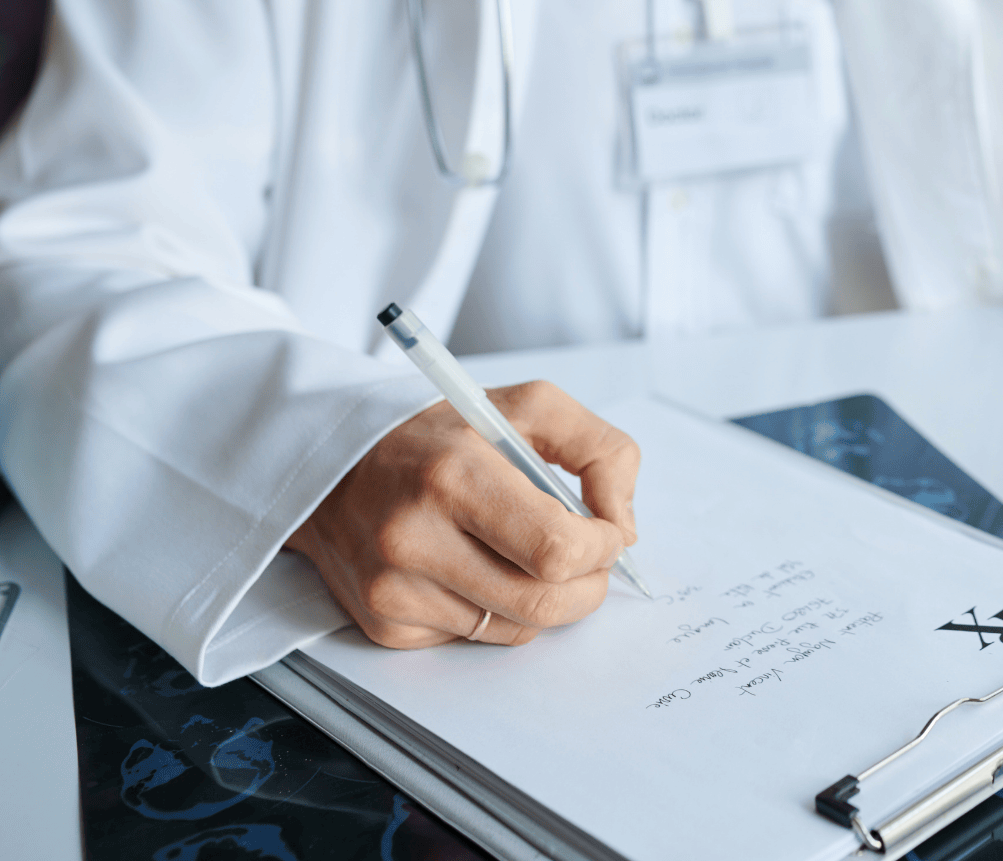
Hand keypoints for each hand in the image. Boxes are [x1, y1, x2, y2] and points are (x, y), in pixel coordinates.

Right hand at [287, 381, 640, 647]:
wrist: (333, 463)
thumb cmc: (440, 433)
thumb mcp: (528, 407)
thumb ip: (600, 450)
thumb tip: (624, 527)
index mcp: (453, 474)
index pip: (557, 549)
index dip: (602, 548)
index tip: (608, 533)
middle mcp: (414, 537)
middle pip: (542, 603)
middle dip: (588, 586)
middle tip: (591, 560)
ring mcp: (393, 589)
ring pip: (516, 629)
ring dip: (546, 599)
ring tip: (531, 555)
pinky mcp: (383, 624)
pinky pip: (475, 639)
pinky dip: (497, 611)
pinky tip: (478, 568)